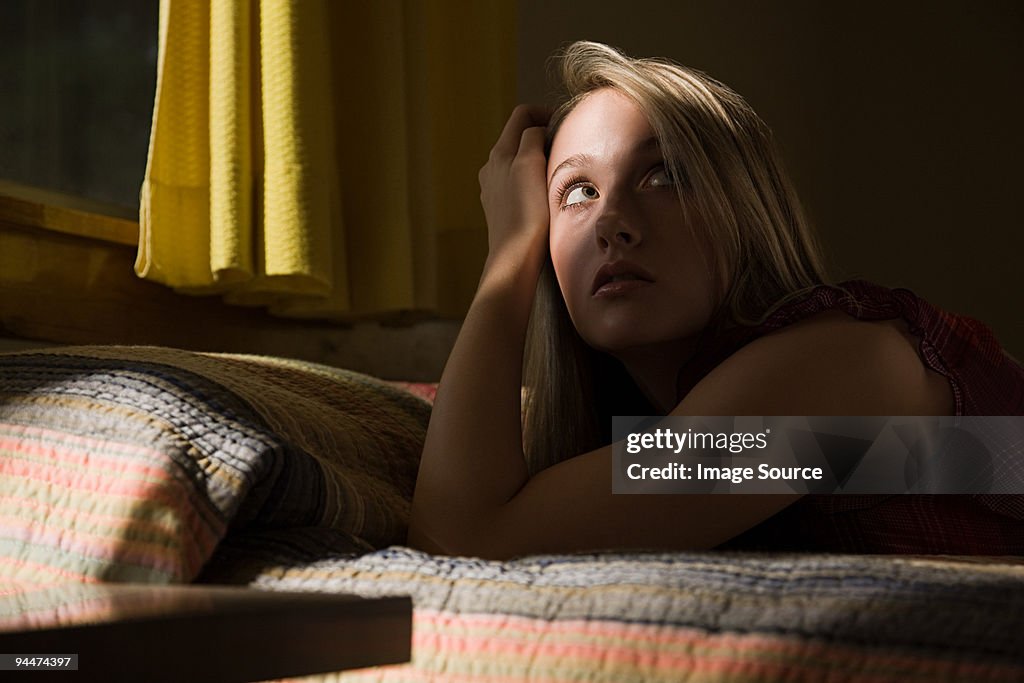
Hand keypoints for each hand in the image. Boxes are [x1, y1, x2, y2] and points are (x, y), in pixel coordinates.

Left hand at [478, 104, 550, 269]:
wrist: (516, 256)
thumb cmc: (526, 211)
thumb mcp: (529, 163)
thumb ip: (531, 137)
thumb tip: (537, 129)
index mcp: (499, 152)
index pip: (521, 115)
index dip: (544, 112)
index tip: (565, 124)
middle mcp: (492, 167)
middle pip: (519, 137)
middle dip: (542, 136)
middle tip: (565, 147)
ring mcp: (494, 189)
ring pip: (519, 161)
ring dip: (538, 160)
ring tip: (558, 172)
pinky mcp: (501, 208)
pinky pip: (518, 183)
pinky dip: (533, 180)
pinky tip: (545, 195)